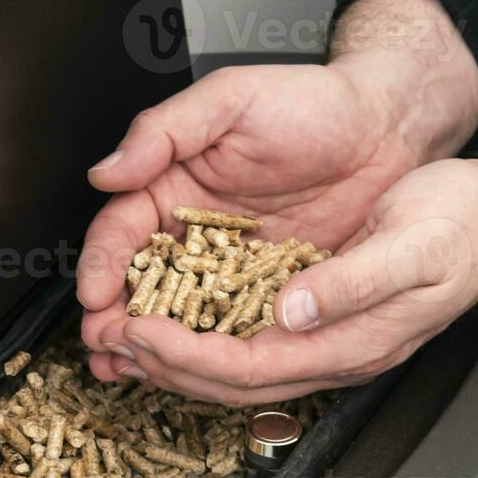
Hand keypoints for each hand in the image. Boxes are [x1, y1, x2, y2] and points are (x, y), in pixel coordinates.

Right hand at [78, 0, 477, 381]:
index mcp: (172, 186)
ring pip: (183, 315)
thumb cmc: (309, 101)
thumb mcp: (229, 100)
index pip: (121, 232)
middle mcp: (195, 234)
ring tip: (128, 371)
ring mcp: (233, 268)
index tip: (93, 295)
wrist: (384, 128)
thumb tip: (106, 172)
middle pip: (141, 284)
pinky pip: (238, 328)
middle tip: (105, 346)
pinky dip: (213, 355)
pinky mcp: (273, 292)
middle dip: (116, 319)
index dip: (102, 265)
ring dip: (154, 347)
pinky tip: (195, 376)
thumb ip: (163, 132)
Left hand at [96, 144, 477, 403]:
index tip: (140, 334)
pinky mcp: (323, 315)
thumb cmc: (463, 226)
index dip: (189, 356)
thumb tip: (291, 309)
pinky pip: (253, 341)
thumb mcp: (413, 246)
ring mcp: (329, 337)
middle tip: (112, 346)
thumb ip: (352, 284)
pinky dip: (207, 336)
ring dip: (179, 360)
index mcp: (352, 340)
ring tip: (127, 345)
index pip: (251, 365)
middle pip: (234, 380)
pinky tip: (179, 322)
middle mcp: (335, 349)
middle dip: (168, 367)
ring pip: (238, 368)